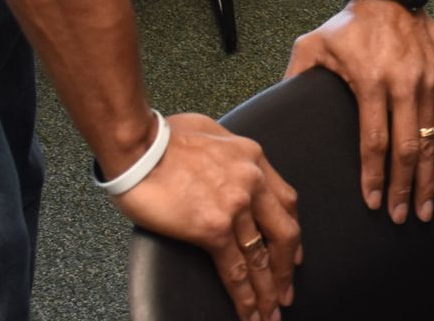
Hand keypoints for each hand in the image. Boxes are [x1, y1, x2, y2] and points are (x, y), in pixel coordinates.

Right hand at [113, 113, 299, 320]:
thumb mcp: (212, 131)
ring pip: (261, 257)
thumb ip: (228, 152)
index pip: (285, 201)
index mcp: (254, 158)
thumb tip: (227, 164)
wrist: (139, 146)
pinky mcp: (213, 227)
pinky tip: (248, 312)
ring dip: (267, 290)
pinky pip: (235, 269)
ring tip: (270, 313)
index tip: (294, 253)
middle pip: (285, 233)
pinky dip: (244, 296)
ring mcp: (236, 205)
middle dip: (287, 269)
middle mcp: (252, 181)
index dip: (292, 231)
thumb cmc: (164, 136)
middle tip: (286, 293)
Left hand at [285, 0, 433, 224]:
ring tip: (424, 208)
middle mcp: (404, 83)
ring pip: (432, 140)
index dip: (374, 175)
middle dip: (403, 188)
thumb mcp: (313, 45)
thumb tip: (274, 106)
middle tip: (400, 217)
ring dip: (429, 177)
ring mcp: (428, 81)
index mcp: (370, 80)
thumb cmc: (349, 23)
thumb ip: (294, 77)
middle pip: (407, 148)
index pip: (374, 140)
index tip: (372, 202)